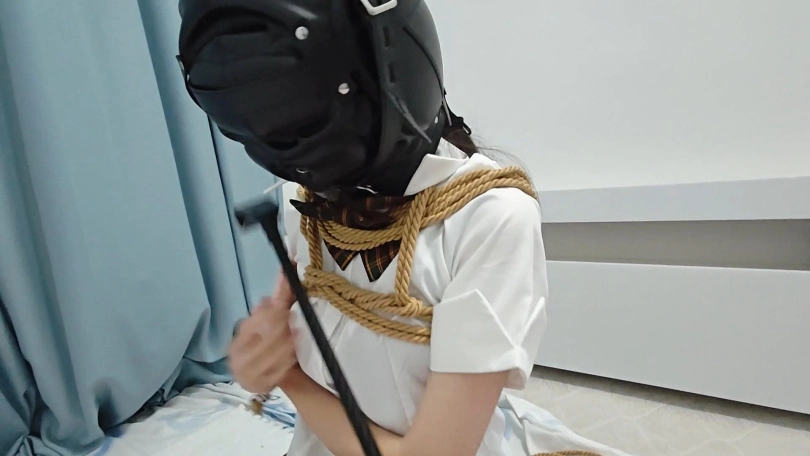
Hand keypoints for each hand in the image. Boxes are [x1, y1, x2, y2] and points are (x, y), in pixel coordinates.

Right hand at [229, 270, 297, 392]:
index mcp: (240, 336)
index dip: (269, 316)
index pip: (252, 322)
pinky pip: (272, 374)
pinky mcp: (257, 386)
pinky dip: (284, 364)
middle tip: (297, 324)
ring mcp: (245, 372)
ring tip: (298, 338)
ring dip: (284, 346)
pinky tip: (293, 357)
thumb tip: (290, 266)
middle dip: (280, 330)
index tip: (285, 310)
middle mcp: (236, 354)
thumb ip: (282, 295)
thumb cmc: (276, 340)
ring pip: (267, 357)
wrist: (277, 373)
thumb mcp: (277, 317)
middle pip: (260, 340)